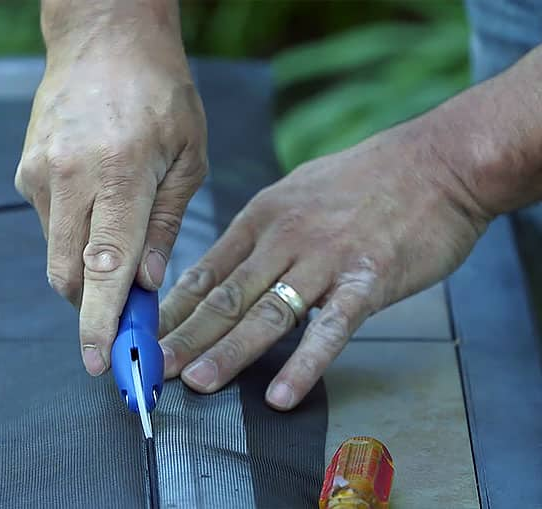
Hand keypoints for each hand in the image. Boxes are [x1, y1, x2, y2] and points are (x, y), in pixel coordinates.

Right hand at [15, 19, 207, 375]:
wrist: (104, 38)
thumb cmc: (160, 92)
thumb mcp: (189, 156)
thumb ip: (167, 224)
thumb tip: (148, 283)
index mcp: (119, 174)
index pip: (104, 268)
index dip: (100, 322)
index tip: (101, 362)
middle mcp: (69, 177)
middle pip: (67, 274)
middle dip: (91, 306)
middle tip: (123, 312)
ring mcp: (39, 174)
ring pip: (56, 253)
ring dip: (86, 266)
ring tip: (119, 227)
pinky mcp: (25, 171)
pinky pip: (49, 224)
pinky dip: (74, 234)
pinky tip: (98, 199)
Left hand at [158, 122, 491, 409]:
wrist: (439, 162)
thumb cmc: (367, 179)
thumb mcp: (297, 192)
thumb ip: (262, 232)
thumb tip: (229, 267)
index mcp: (262, 217)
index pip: (205, 272)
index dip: (172, 309)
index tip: (145, 338)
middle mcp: (284, 238)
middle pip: (224, 296)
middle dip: (184, 336)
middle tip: (152, 368)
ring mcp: (325, 259)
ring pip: (265, 313)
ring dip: (227, 352)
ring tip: (196, 382)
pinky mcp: (368, 280)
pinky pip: (330, 329)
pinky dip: (304, 365)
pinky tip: (281, 394)